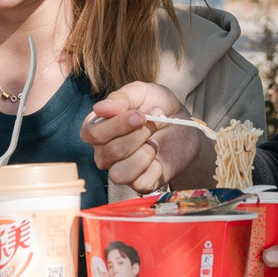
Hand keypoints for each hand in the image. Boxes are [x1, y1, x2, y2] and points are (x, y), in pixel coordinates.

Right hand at [81, 83, 207, 193]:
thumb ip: (120, 97)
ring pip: (119, 173)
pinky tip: (159, 158)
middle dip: (139, 134)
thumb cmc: (157, 106)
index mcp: (97, 129)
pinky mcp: (140, 184)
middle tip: (155, 122)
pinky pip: (140, 184)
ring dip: (144, 154)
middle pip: (110, 152)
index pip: (92, 133)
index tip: (139, 114)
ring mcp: (120, 170)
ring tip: (155, 142)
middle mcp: (103, 152)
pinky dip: (155, 168)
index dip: (116, 125)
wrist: (184, 126)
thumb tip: (99, 108)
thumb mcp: (141, 92)